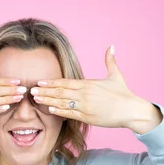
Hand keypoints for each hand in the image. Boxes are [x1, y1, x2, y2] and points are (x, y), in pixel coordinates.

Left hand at [29, 46, 162, 133]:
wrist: (132, 111)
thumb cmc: (124, 94)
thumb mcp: (116, 75)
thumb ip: (110, 61)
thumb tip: (111, 46)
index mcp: (88, 84)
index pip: (65, 82)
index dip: (51, 82)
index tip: (40, 81)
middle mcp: (85, 95)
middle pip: (60, 92)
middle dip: (45, 91)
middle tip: (31, 90)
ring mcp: (85, 107)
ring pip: (62, 103)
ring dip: (47, 101)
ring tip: (36, 99)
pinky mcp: (88, 118)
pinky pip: (70, 114)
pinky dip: (59, 112)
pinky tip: (49, 110)